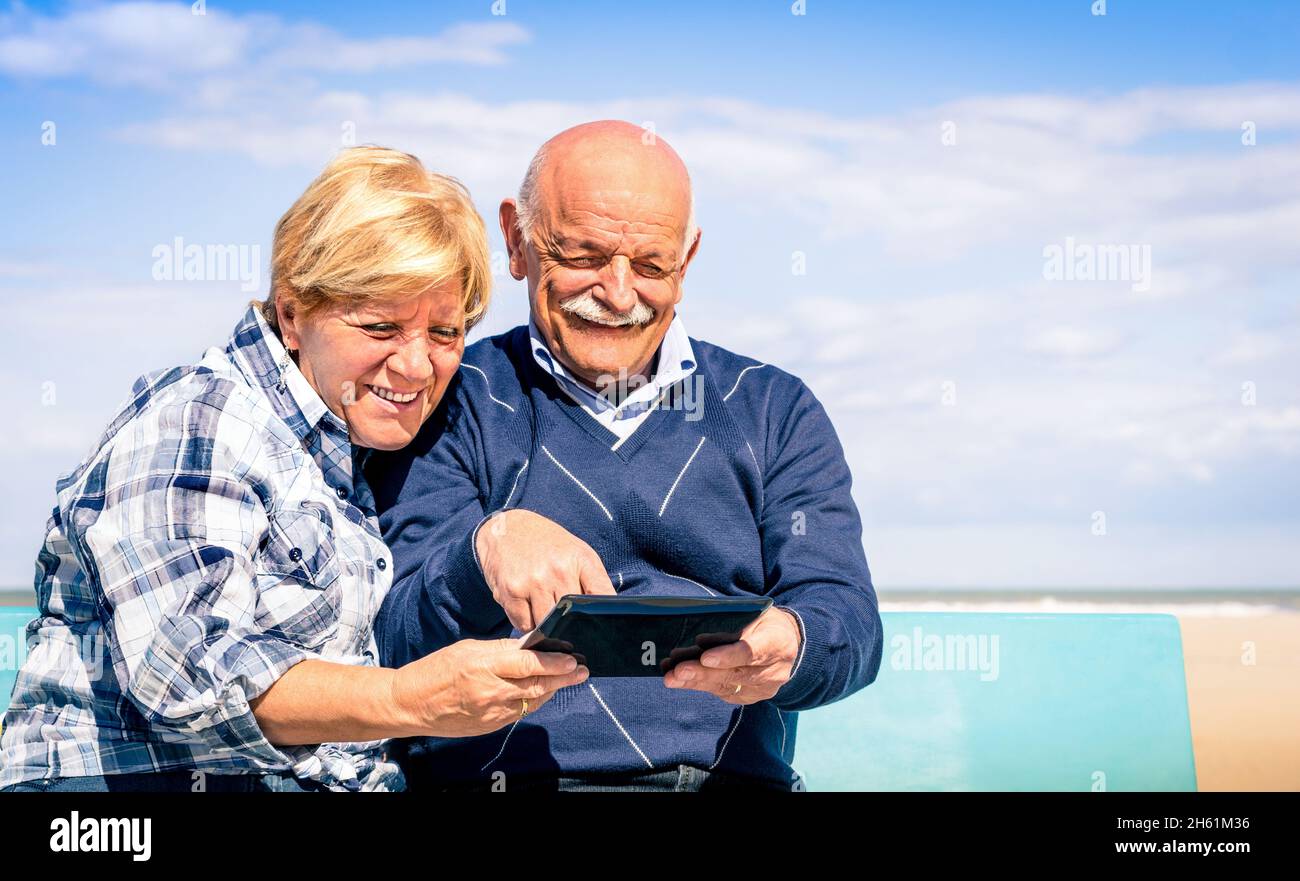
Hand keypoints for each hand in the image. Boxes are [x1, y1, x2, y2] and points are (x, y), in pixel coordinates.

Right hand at [391, 638, 588, 737]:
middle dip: (563, 677)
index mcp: (483, 666)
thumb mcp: (468, 648)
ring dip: (552, 689)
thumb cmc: (436, 670)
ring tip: (568, 678)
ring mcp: (491, 713)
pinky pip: (520, 712)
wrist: (410, 704)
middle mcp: (490, 691)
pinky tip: (542, 691)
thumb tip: (530, 646)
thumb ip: (501, 649)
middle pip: (537, 685)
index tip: (572, 658)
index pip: (527, 663)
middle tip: (582, 670)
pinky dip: (534, 700)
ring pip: (532, 701)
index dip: (554, 662)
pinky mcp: (490, 726)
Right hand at [475, 509, 616, 630]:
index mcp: (581, 560)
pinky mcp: (511, 591)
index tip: (605, 629)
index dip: (606, 616)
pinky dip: (526, 622)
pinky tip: (526, 605)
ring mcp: (534, 581)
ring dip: (546, 626)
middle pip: (572, 618)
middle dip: (570, 625)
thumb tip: (607, 619)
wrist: (509, 528)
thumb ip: (594, 583)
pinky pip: (524, 624)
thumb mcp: (578, 554)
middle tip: (566, 621)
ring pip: (547, 626)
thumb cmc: (549, 546)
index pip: (603, 596)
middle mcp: (559, 570)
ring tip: (543, 607)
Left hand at [663, 607, 801, 704]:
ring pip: (726, 686)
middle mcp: (774, 670)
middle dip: (702, 673)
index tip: (705, 657)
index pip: (752, 651)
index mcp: (778, 642)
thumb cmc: (766, 622)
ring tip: (671, 677)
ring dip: (695, 681)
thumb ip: (734, 622)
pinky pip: (724, 693)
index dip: (729, 656)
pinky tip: (682, 680)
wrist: (791, 645)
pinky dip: (701, 685)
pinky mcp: (752, 697)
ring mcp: (764, 688)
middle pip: (735, 673)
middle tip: (677, 671)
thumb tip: (699, 633)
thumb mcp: (757, 612)